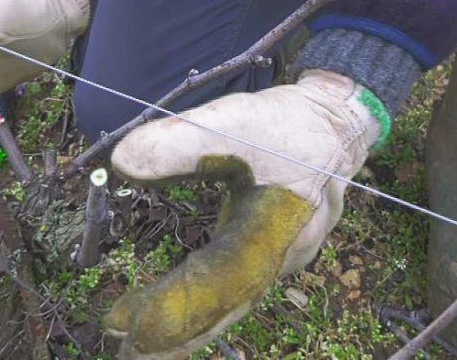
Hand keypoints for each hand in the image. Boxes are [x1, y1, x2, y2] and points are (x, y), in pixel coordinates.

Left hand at [104, 70, 380, 358]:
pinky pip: (239, 284)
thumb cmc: (289, 124)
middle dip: (176, 331)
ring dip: (190, 321)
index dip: (171, 306)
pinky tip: (180, 309)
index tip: (121, 322)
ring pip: (233, 299)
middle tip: (125, 347)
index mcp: (278, 231)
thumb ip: (181, 141)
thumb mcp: (235, 120)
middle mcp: (285, 256)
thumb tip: (120, 162)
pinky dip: (207, 300)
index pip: (217, 282)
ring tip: (140, 341)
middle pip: (226, 306)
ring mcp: (286, 257)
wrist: (336, 123)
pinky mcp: (279, 250)